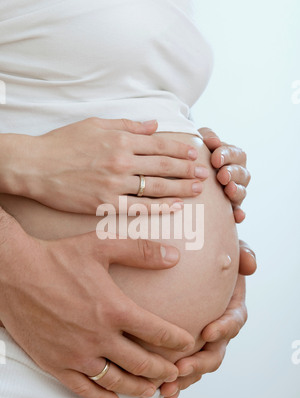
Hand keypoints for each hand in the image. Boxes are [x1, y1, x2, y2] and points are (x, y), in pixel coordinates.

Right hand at [0, 209, 194, 397]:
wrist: (13, 273)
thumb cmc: (57, 257)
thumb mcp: (100, 246)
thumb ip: (140, 250)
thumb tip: (174, 255)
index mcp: (113, 309)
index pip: (156, 331)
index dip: (176, 340)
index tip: (187, 343)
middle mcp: (98, 337)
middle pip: (141, 363)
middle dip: (163, 370)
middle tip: (175, 373)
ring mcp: (76, 354)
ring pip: (116, 381)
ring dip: (138, 388)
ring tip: (151, 389)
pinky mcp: (55, 363)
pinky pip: (82, 388)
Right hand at [2, 118, 207, 213]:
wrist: (36, 166)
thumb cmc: (62, 143)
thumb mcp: (94, 124)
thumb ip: (127, 125)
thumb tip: (153, 124)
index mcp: (120, 139)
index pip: (160, 143)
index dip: (181, 148)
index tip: (194, 153)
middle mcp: (122, 161)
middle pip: (164, 165)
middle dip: (187, 169)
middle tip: (203, 173)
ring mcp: (115, 184)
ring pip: (156, 186)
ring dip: (181, 188)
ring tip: (197, 189)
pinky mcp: (105, 203)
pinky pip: (139, 207)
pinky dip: (159, 207)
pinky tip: (175, 207)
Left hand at [160, 241, 256, 397]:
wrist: (189, 274)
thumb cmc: (212, 263)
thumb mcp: (230, 252)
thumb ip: (243, 253)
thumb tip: (249, 264)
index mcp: (231, 309)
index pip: (234, 320)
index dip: (225, 328)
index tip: (209, 331)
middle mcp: (218, 330)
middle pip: (216, 352)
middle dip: (200, 363)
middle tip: (182, 367)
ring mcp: (202, 343)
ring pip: (198, 366)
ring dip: (185, 379)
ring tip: (168, 388)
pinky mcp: (185, 350)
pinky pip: (182, 371)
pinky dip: (175, 384)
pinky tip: (164, 396)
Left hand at [199, 128, 250, 223]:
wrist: (182, 177)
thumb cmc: (193, 155)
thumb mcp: (199, 142)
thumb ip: (207, 137)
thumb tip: (212, 141)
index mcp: (233, 157)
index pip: (236, 154)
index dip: (227, 155)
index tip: (215, 159)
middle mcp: (237, 175)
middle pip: (242, 173)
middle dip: (233, 173)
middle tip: (221, 175)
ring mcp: (234, 192)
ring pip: (242, 192)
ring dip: (237, 191)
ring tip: (228, 189)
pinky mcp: (229, 209)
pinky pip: (237, 213)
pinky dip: (239, 214)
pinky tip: (238, 217)